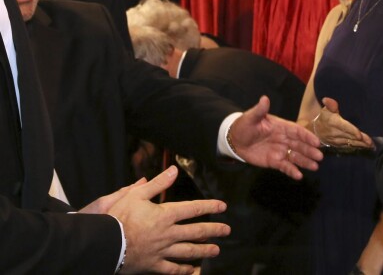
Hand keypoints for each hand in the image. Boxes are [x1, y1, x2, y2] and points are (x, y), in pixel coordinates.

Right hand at [92, 166, 229, 273]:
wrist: (104, 244)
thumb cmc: (118, 217)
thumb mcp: (137, 194)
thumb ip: (157, 183)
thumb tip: (174, 170)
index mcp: (165, 215)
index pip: (193, 209)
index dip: (209, 206)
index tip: (223, 207)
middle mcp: (168, 234)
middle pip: (196, 231)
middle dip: (214, 230)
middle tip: (227, 230)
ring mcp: (161, 251)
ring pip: (188, 251)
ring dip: (204, 250)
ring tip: (216, 250)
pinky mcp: (153, 266)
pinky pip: (172, 269)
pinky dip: (184, 270)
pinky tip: (193, 270)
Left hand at [229, 95, 321, 178]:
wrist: (234, 141)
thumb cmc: (244, 126)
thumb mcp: (251, 117)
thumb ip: (260, 110)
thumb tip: (265, 98)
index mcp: (281, 126)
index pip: (297, 131)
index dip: (307, 136)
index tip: (316, 142)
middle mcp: (283, 138)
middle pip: (299, 144)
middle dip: (309, 150)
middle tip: (320, 157)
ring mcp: (280, 150)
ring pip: (295, 156)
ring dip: (305, 161)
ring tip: (315, 167)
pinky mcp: (274, 161)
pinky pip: (285, 166)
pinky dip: (292, 171)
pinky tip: (299, 176)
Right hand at [314, 97, 373, 148]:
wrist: (316, 131)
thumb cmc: (324, 117)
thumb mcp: (326, 109)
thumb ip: (330, 105)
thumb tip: (326, 99)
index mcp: (333, 122)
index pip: (344, 127)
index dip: (352, 131)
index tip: (360, 135)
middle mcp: (335, 133)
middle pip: (350, 136)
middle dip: (361, 140)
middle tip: (370, 142)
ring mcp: (337, 141)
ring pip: (350, 143)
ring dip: (361, 145)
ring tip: (370, 145)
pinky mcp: (338, 146)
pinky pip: (349, 147)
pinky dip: (357, 147)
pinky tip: (364, 147)